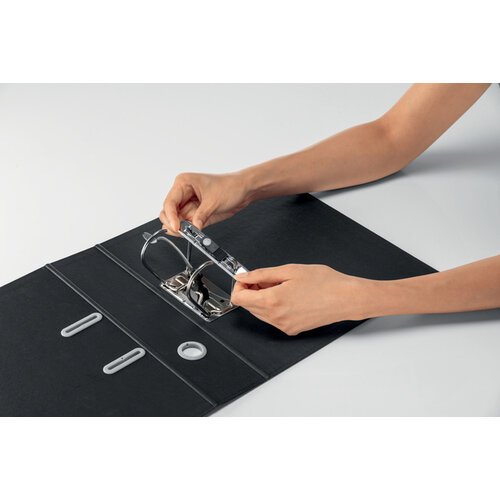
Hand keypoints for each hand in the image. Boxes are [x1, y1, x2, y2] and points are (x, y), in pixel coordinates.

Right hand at [160, 172, 251, 234]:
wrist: (244, 190)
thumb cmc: (230, 186)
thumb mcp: (214, 202)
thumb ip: (201, 216)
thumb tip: (192, 228)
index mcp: (184, 183)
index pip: (169, 202)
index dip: (171, 216)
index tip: (177, 227)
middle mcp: (183, 193)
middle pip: (168, 212)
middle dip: (172, 223)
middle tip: (181, 232)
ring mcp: (189, 204)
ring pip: (175, 220)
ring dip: (180, 229)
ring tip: (188, 234)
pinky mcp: (195, 214)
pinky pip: (186, 225)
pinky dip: (187, 231)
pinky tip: (192, 234)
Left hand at [231, 264, 378, 334]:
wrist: (346, 298)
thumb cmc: (325, 283)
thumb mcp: (289, 270)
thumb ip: (261, 274)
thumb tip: (243, 276)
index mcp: (272, 301)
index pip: (239, 298)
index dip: (240, 285)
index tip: (247, 278)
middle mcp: (276, 318)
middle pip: (248, 306)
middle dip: (252, 291)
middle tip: (267, 278)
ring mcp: (284, 326)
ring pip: (260, 313)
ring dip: (263, 299)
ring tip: (280, 285)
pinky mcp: (292, 329)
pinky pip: (273, 319)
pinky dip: (274, 307)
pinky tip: (287, 295)